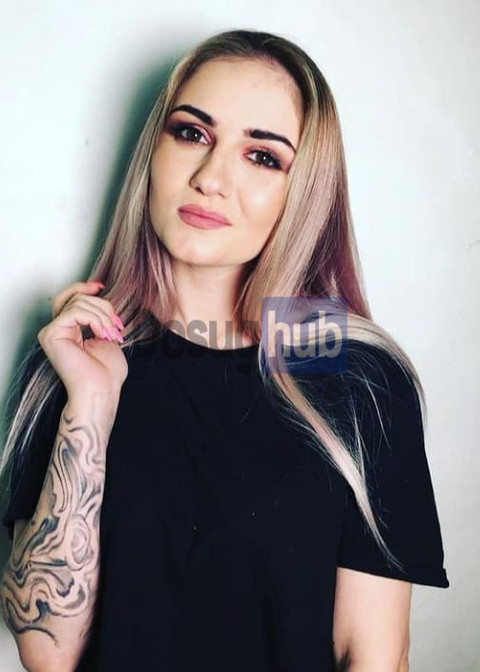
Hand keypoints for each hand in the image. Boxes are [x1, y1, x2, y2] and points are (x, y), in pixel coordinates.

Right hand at [39, 281, 127, 400]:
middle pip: (76, 297)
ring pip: (78, 302)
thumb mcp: (107, 335)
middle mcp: (56, 329)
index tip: (102, 287)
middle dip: (102, 306)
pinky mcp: (51, 334)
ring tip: (112, 335)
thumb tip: (100, 294)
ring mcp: (51, 332)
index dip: (84, 287)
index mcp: (68, 329)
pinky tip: (102, 334)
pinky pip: (75, 311)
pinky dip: (94, 320)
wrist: (101, 391)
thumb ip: (100, 316)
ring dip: (103, 316)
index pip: (70, 297)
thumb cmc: (106, 372)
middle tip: (117, 327)